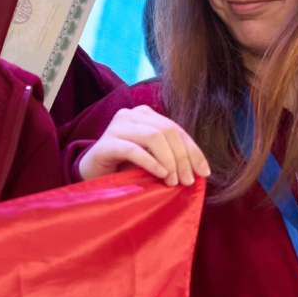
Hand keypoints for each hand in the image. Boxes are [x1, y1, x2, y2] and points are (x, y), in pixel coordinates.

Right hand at [78, 106, 210, 186]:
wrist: (93, 174)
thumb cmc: (125, 167)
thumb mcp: (154, 159)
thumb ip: (172, 156)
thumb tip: (200, 170)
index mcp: (146, 115)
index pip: (176, 130)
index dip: (193, 151)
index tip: (204, 172)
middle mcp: (132, 115)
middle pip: (167, 131)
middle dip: (182, 158)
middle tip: (186, 181)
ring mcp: (117, 126)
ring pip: (153, 137)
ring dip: (168, 161)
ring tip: (172, 181)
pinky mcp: (106, 143)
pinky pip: (134, 150)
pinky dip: (151, 162)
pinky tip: (160, 174)